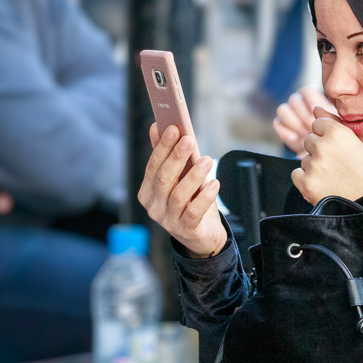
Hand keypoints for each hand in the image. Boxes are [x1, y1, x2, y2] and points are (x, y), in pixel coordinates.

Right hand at [138, 124, 226, 257]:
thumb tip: (156, 126)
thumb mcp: (179, 178)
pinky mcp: (185, 230)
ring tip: (207, 160)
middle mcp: (153, 207)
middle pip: (164, 178)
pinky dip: (205, 196)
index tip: (173, 128)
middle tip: (189, 140)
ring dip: (194, 175)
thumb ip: (166, 155)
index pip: (153, 166)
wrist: (203, 235)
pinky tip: (214, 183)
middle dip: (176, 157)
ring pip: (179, 194)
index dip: (163, 146)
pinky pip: (194, 211)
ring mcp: (168, 221)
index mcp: (147, 192)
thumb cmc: (190, 202)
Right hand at [273, 85, 332, 156]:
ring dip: (293, 122)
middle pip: (294, 100)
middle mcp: (299, 104)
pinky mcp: (282, 127)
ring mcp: (289, 115)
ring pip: (283, 110)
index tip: (314, 112)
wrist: (322, 153)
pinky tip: (295, 138)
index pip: (306, 91)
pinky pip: (277, 123)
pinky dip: (285, 131)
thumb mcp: (334, 127)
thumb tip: (315, 109)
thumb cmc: (331, 137)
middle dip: (302, 115)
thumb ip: (328, 117)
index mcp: (314, 99)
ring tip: (304, 133)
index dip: (309, 100)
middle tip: (310, 127)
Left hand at [292, 107, 362, 204]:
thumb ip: (333, 123)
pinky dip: (306, 179)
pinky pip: (296, 173)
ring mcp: (313, 165)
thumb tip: (314, 108)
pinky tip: (322, 184)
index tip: (338, 148)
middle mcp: (323, 146)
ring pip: (303, 158)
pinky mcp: (306, 183)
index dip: (327, 136)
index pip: (317, 123)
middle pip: (308, 140)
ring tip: (333, 177)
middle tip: (336, 165)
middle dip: (319, 150)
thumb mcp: (356, 144)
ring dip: (314, 166)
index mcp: (338, 133)